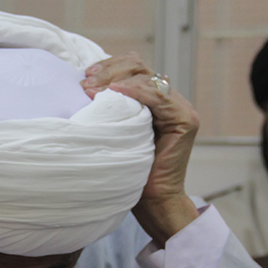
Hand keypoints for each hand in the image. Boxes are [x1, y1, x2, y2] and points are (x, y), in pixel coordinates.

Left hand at [81, 53, 199, 244]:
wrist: (151, 201)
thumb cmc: (128, 172)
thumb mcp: (114, 132)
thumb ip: (110, 109)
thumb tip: (83, 87)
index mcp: (153, 100)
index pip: (133, 68)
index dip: (108, 67)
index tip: (84, 77)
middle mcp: (170, 100)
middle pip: (139, 67)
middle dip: (109, 70)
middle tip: (86, 82)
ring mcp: (180, 109)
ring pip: (146, 78)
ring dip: (116, 80)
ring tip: (93, 89)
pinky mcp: (185, 120)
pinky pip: (158, 97)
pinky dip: (135, 92)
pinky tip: (115, 92)